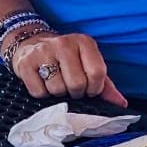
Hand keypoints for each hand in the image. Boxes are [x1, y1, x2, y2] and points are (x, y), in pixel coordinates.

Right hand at [12, 31, 127, 106]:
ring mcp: (43, 51)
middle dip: (75, 93)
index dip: (95, 89)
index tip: (89, 90)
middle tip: (70, 87)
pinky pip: (39, 92)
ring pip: (57, 90)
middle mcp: (64, 43)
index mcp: (84, 42)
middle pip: (77, 84)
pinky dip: (42, 93)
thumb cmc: (66, 59)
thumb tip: (121, 104)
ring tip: (56, 83)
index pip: (97, 73)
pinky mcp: (26, 62)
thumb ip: (105, 85)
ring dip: (58, 94)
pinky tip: (42, 82)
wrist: (31, 43)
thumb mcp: (87, 64)